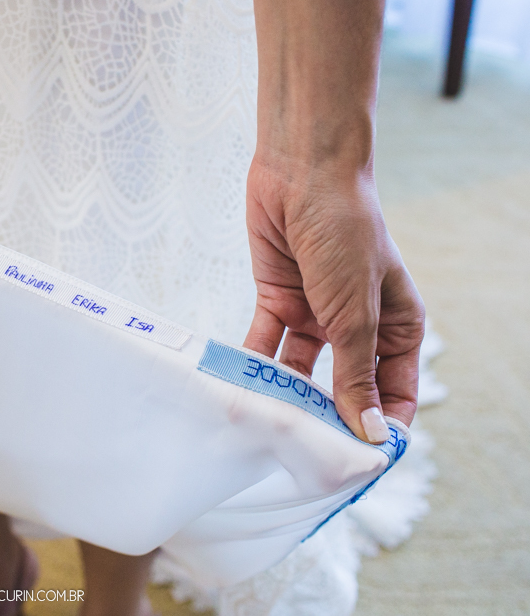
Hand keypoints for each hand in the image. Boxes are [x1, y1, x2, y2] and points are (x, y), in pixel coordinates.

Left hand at [243, 155, 423, 442]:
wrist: (301, 174)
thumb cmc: (345, 233)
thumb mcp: (355, 310)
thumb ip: (356, 372)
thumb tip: (369, 430)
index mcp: (396, 327)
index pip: (393, 392)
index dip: (378, 426)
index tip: (355, 463)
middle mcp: (357, 325)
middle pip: (344, 386)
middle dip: (325, 418)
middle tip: (304, 456)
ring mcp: (316, 314)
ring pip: (301, 370)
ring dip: (285, 395)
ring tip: (268, 427)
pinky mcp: (278, 300)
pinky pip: (266, 343)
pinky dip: (254, 364)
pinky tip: (240, 388)